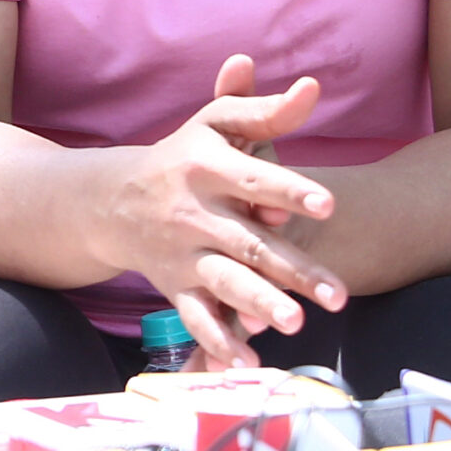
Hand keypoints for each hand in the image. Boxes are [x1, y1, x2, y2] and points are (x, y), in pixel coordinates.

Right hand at [94, 56, 343, 368]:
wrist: (112, 198)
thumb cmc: (184, 155)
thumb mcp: (216, 125)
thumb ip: (265, 111)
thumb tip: (311, 88)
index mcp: (206, 168)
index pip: (252, 178)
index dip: (288, 190)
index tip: (327, 205)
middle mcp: (194, 213)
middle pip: (248, 243)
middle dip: (292, 270)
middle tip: (338, 297)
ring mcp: (184, 253)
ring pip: (225, 282)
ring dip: (259, 304)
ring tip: (295, 323)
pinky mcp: (176, 287)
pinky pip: (196, 318)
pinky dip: (218, 343)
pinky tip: (247, 363)